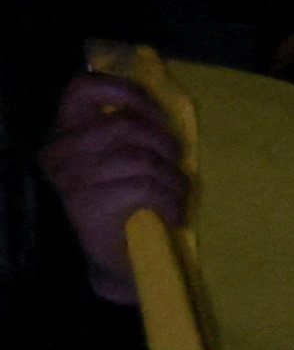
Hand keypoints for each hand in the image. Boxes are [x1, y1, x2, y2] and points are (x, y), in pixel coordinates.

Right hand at [37, 74, 185, 305]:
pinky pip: (144, 188)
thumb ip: (133, 130)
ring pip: (139, 158)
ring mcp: (70, 180)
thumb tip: (160, 110)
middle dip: (164, 143)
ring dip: (172, 177)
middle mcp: (60, 153)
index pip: (83, 89)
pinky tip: (174, 215)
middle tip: (178, 165)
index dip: (127, 93)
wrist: (121, 261)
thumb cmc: (132, 204)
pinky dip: (171, 200)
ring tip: (177, 193)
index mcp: (66, 132)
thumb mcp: (129, 158)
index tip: (160, 116)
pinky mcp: (87, 206)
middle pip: (124, 124)